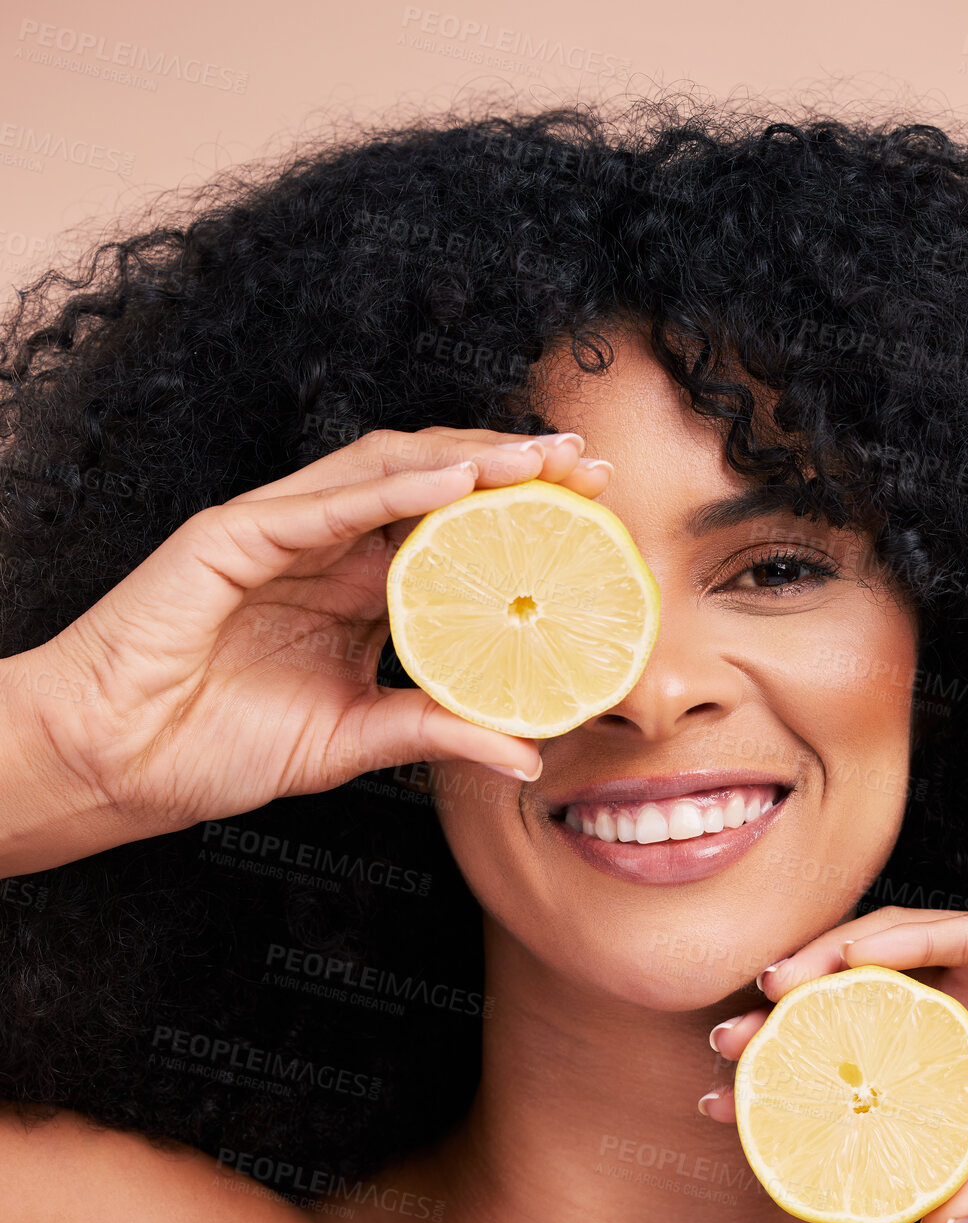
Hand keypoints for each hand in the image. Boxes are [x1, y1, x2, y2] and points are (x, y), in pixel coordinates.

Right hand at [3, 427, 608, 860]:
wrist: (113, 763)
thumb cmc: (216, 745)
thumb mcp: (352, 741)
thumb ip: (433, 731)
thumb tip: (526, 751)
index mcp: (359, 589)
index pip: (455, 531)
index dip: (524, 513)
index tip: (596, 512)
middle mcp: (329, 548)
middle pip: (435, 483)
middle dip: (515, 467)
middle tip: (590, 468)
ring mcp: (282, 533)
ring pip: (387, 469)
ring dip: (469, 457)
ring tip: (541, 459)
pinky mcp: (233, 535)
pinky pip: (323, 503)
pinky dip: (393, 487)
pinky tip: (458, 480)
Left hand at [703, 882, 967, 1222]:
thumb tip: (932, 1221)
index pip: (877, 1072)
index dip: (810, 1087)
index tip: (737, 1112)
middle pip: (867, 1008)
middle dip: (794, 1024)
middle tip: (726, 1046)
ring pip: (898, 956)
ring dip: (829, 970)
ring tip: (768, 993)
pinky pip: (964, 928)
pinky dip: (906, 939)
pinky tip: (852, 958)